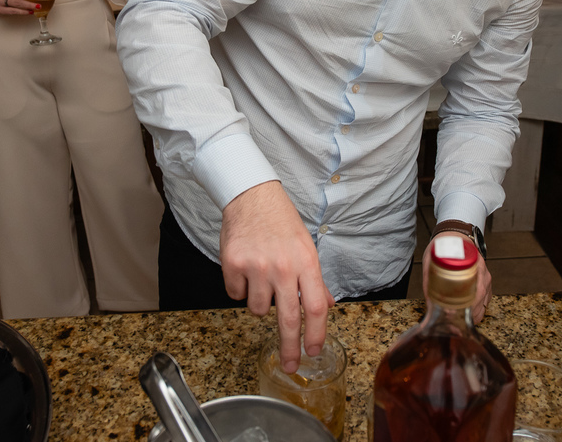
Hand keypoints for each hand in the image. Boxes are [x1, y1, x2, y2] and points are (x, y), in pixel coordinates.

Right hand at [220, 181, 335, 372]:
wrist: (251, 195)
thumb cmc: (280, 221)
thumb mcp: (306, 246)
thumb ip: (315, 279)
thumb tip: (328, 305)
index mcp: (306, 262)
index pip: (316, 307)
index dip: (316, 334)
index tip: (313, 351)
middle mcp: (283, 267)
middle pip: (289, 319)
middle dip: (290, 347)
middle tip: (290, 365)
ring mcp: (256, 266)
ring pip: (258, 309)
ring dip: (260, 301)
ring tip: (261, 276)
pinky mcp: (233, 265)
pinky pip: (235, 294)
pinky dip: (239, 287)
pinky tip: (245, 268)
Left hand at [423, 232, 491, 317]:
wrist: (456, 234)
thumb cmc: (446, 244)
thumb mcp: (433, 257)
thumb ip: (430, 277)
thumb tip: (429, 301)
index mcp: (475, 265)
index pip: (477, 292)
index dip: (467, 307)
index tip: (454, 314)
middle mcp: (483, 274)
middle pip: (480, 301)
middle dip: (468, 317)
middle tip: (453, 325)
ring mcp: (486, 279)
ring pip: (483, 304)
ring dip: (472, 316)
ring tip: (458, 324)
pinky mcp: (485, 283)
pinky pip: (484, 301)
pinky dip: (476, 311)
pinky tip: (466, 316)